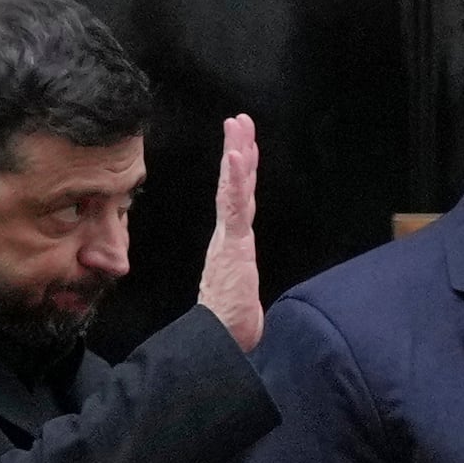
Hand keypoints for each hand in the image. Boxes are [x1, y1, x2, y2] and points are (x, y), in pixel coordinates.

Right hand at [201, 115, 266, 353]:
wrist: (220, 341)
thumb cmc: (230, 326)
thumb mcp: (242, 299)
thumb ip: (240, 288)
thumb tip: (240, 296)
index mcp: (231, 245)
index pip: (238, 202)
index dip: (240, 173)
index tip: (241, 147)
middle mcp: (229, 236)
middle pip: (234, 185)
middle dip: (237, 150)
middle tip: (239, 121)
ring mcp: (230, 238)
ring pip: (234, 188)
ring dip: (237, 154)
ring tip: (238, 126)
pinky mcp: (233, 244)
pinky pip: (235, 206)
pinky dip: (236, 179)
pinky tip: (236, 156)